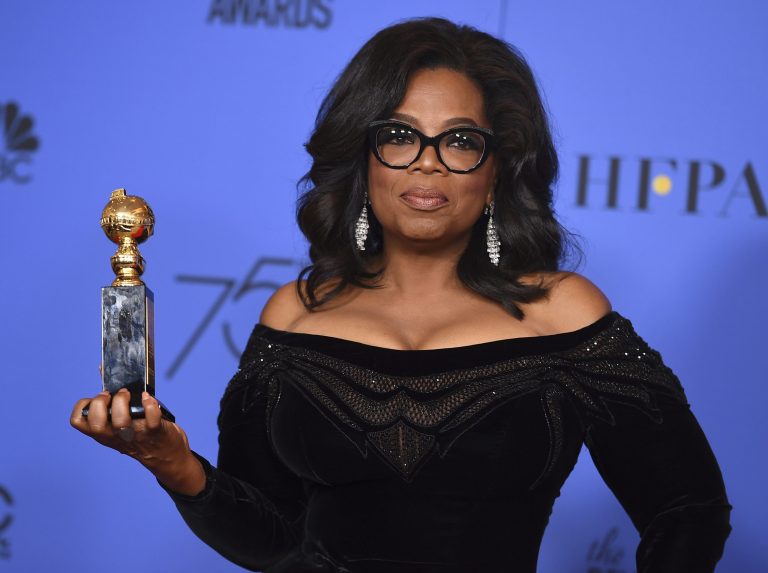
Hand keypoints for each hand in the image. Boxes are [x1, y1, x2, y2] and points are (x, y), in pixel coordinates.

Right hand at [70, 389, 205, 495]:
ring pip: (120, 422)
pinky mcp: (155, 431)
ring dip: (123, 402)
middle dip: (100, 403)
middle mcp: (116, 436)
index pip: (79, 422)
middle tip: (111, 395)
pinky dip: (150, 404)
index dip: (82, 406)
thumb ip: (113, 403)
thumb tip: (103, 368)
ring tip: (128, 394)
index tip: (94, 398)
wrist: (167, 457)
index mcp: (104, 433)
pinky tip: (148, 398)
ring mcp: (135, 434)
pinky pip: (151, 418)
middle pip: (96, 423)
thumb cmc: (142, 434)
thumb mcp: (122, 424)